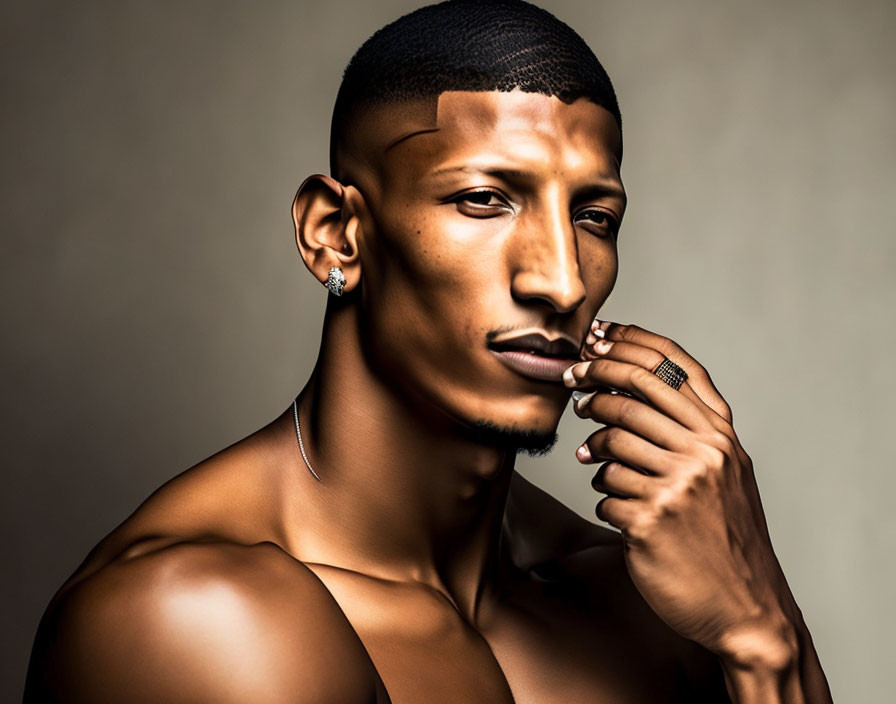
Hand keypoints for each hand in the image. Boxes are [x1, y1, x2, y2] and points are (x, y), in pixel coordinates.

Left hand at [563, 320, 798, 667]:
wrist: (746, 608)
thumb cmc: (728, 538)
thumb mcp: (728, 474)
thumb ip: (692, 432)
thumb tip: (629, 391)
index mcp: (723, 436)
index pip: (673, 367)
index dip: (631, 342)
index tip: (598, 336)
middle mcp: (705, 453)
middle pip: (634, 391)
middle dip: (594, 378)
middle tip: (573, 381)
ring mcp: (678, 486)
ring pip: (611, 440)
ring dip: (594, 448)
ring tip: (592, 458)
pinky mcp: (650, 521)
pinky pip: (604, 490)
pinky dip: (604, 495)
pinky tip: (616, 506)